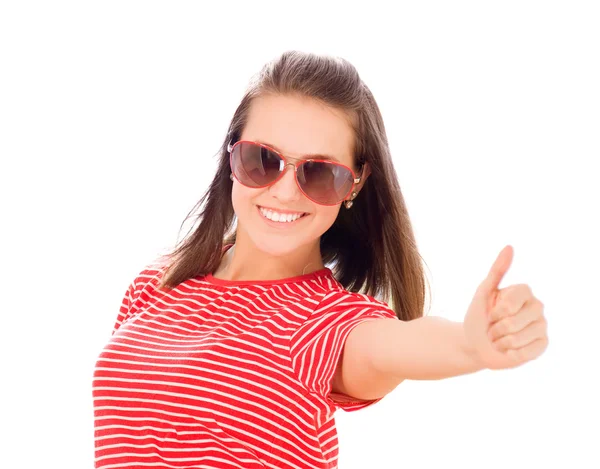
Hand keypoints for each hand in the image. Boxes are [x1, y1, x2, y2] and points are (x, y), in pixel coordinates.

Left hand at [463, 245, 548, 369]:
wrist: (476, 342)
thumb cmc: (479, 315)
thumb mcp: (483, 292)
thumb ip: (497, 270)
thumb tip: (509, 247)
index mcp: (524, 291)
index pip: (511, 301)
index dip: (495, 310)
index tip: (491, 311)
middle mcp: (537, 306)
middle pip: (512, 322)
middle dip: (494, 328)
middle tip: (493, 327)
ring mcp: (542, 326)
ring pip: (516, 339)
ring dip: (500, 341)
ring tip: (499, 338)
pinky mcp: (542, 345)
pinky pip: (524, 352)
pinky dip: (509, 353)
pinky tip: (508, 349)